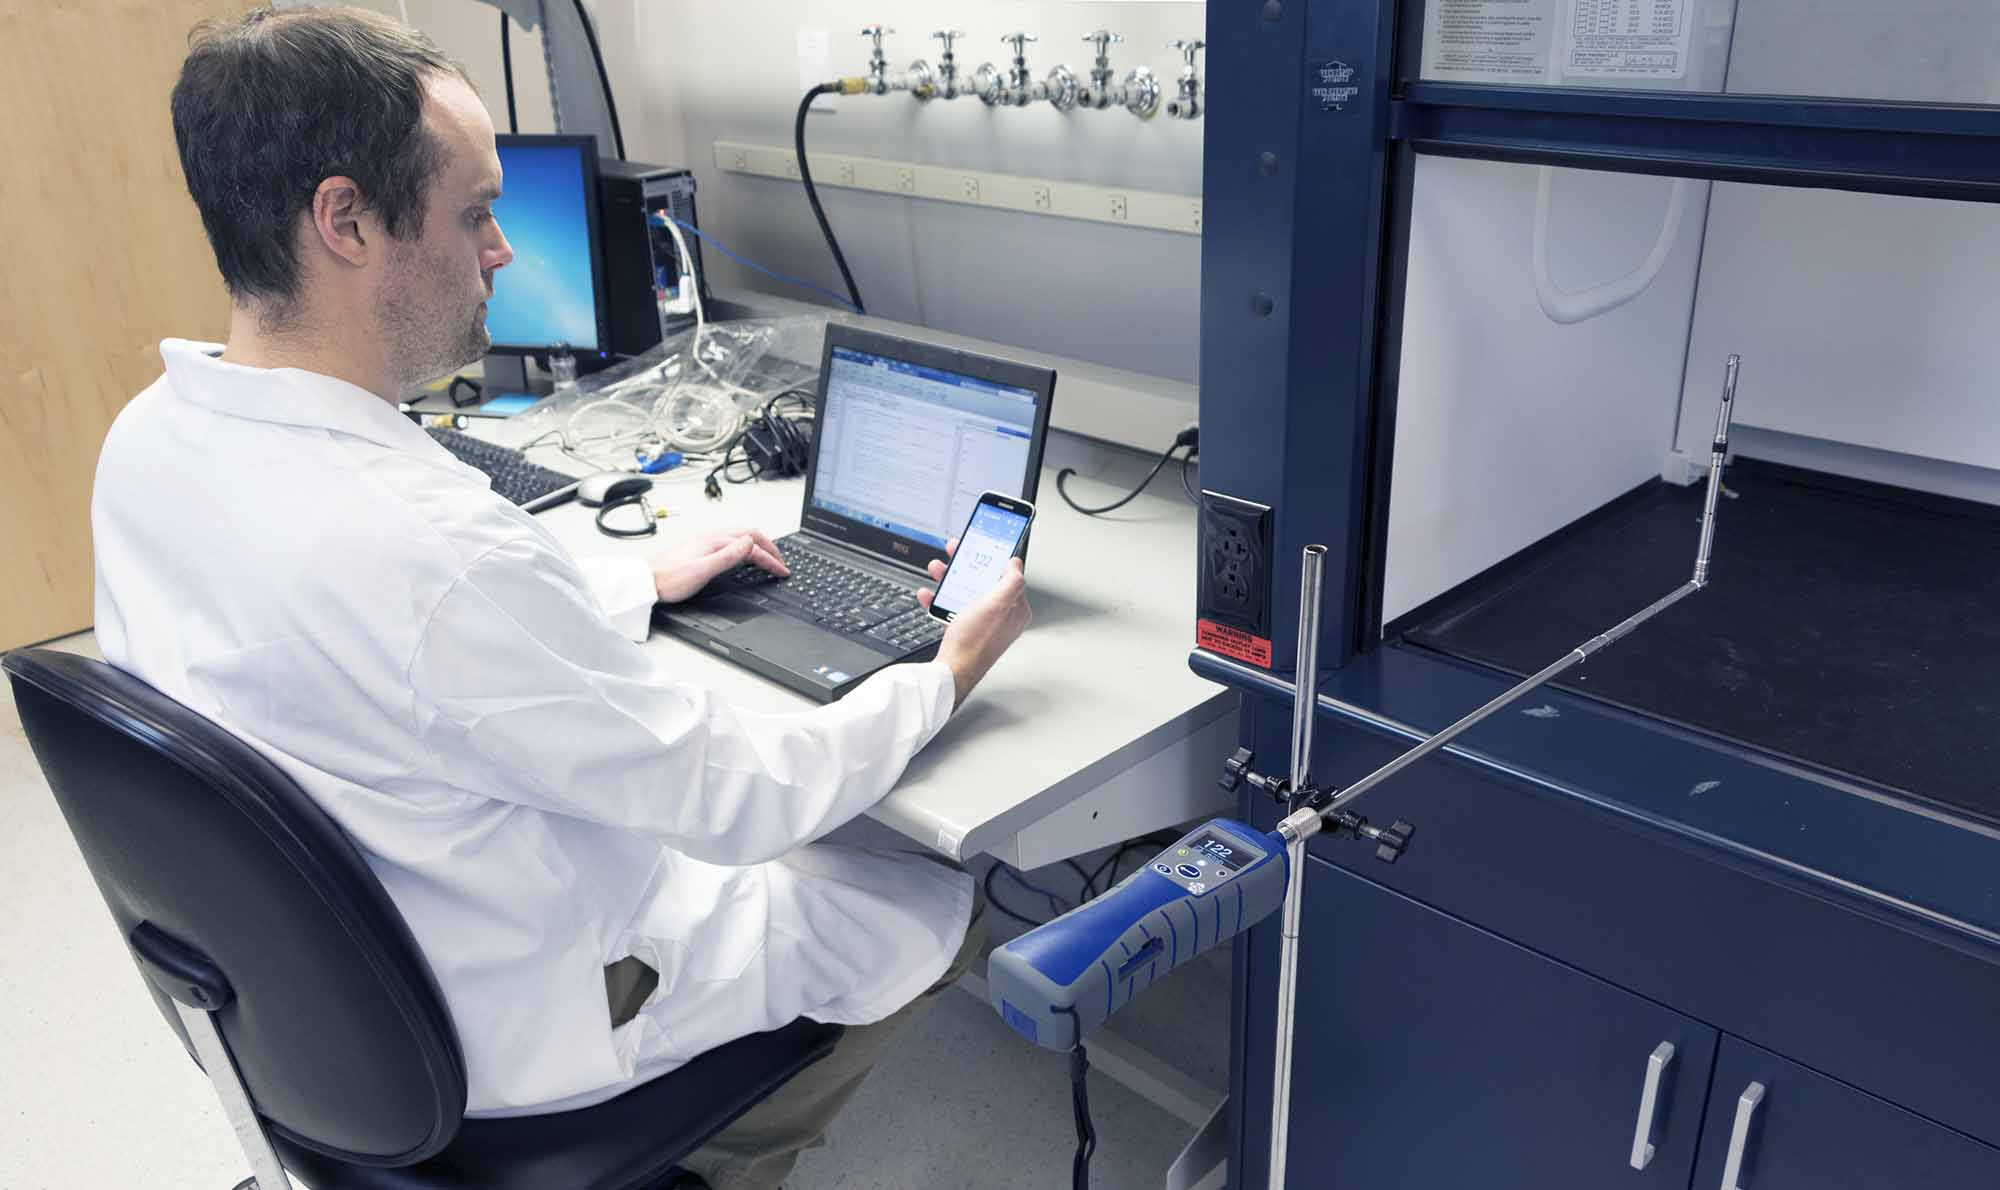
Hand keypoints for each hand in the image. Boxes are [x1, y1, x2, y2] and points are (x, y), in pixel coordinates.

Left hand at [650, 527, 787, 602]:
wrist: (647, 581)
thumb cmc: (670, 579)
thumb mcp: (703, 570)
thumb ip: (728, 556)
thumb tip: (750, 543)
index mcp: (715, 541)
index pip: (752, 547)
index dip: (771, 559)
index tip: (782, 570)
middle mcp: (712, 537)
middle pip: (750, 535)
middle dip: (770, 547)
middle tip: (781, 561)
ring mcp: (706, 542)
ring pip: (741, 537)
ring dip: (758, 545)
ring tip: (768, 557)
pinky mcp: (701, 548)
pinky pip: (732, 542)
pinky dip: (746, 548)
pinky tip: (744, 557)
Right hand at [917, 539, 1031, 708]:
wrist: (951, 671)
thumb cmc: (975, 642)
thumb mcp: (997, 604)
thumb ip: (1011, 580)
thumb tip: (1016, 563)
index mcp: (1015, 609)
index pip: (1008, 576)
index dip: (993, 558)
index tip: (982, 545)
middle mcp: (1001, 617)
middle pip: (984, 580)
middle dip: (967, 564)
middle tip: (955, 551)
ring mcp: (982, 623)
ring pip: (966, 591)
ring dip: (949, 578)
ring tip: (937, 568)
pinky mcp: (965, 630)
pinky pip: (952, 608)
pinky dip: (939, 599)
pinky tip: (929, 595)